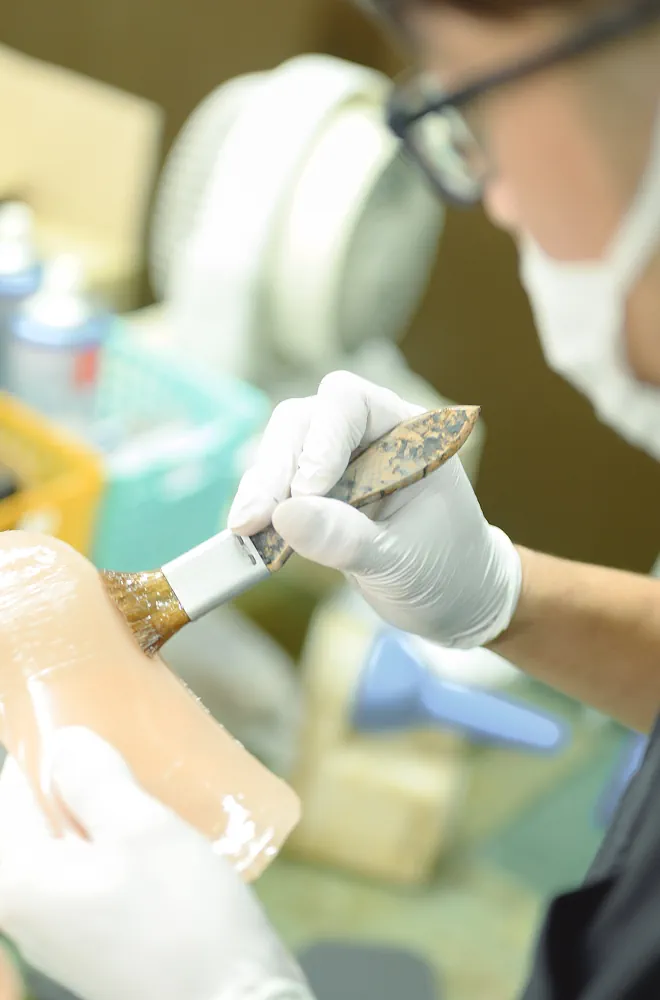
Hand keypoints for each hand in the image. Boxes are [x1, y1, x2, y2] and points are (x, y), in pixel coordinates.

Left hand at [0, 729, 310, 999]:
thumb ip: (93, 778)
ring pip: (68, 844)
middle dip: (80, 778)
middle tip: (131, 747)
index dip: (51, 746)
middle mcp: (25, 909)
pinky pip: (91, 873)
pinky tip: (160, 830)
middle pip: (38, 817)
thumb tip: (63, 741)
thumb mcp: (142, 828)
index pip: (12, 787)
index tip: (95, 718)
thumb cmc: (183, 916)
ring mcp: (59, 931)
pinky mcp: (93, 943)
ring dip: (105, 809)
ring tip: (151, 783)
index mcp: (18, 879)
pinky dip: (117, 844)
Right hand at [229, 372, 520, 648]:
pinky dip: (260, 507)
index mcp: (409, 433)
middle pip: (304, 421)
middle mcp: (370, 435)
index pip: (349, 404)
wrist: (456, 602)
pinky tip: (250, 534)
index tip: (306, 492)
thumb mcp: (402, 562)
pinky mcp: (318, 493)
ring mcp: (341, 462)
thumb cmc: (449, 573)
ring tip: (247, 529)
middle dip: (276, 466)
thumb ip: (347, 538)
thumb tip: (284, 516)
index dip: (320, 440)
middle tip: (255, 517)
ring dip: (261, 486)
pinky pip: (277, 486)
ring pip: (282, 450)